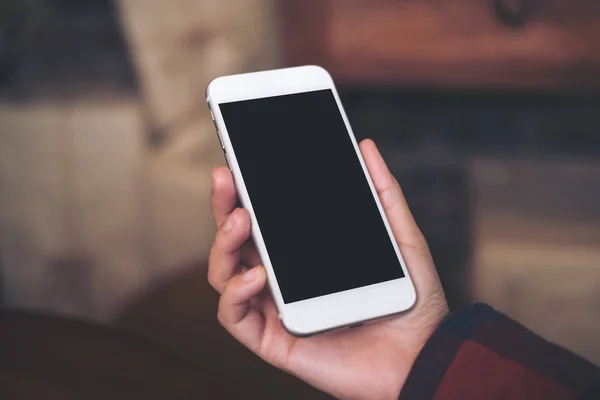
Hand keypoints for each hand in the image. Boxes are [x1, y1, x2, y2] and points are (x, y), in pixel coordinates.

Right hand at [208, 139, 447, 399]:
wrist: (425, 355)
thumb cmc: (412, 300)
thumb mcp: (400, 236)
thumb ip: (382, 193)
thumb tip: (364, 146)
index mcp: (303, 255)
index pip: (262, 220)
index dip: (243, 193)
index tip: (237, 162)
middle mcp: (282, 279)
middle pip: (235, 242)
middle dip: (223, 207)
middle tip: (225, 177)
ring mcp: (274, 309)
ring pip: (223, 274)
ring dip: (223, 244)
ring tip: (241, 220)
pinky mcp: (272, 340)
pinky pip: (234, 316)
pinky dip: (235, 292)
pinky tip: (256, 274)